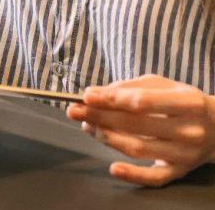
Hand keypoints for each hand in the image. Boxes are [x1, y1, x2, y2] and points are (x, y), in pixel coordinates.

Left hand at [66, 75, 214, 186]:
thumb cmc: (182, 102)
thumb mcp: (162, 85)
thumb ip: (129, 87)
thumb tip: (94, 94)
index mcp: (187, 103)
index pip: (142, 102)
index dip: (110, 99)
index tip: (86, 96)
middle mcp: (189, 130)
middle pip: (135, 125)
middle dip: (100, 117)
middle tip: (74, 110)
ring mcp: (185, 154)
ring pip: (138, 148)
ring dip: (106, 137)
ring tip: (87, 126)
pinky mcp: (179, 171)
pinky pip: (154, 178)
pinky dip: (132, 175)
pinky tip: (113, 168)